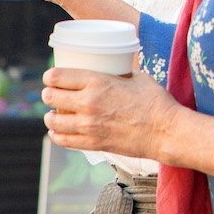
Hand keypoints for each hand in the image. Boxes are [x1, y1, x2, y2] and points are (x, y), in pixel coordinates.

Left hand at [41, 66, 185, 162]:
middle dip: (48, 94)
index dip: (50, 76)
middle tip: (51, 94)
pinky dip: (56, 134)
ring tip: (53, 114)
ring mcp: (88, 126)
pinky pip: (63, 140)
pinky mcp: (92, 143)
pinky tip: (58, 131)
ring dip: (50, 116)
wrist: (166, 131)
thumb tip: (108, 70)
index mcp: (97, 83)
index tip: (51, 77)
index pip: (58, 77)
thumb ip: (116, 74)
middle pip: (50, 97)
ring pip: (52, 121)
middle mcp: (88, 103)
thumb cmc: (155, 101)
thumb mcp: (136, 77)